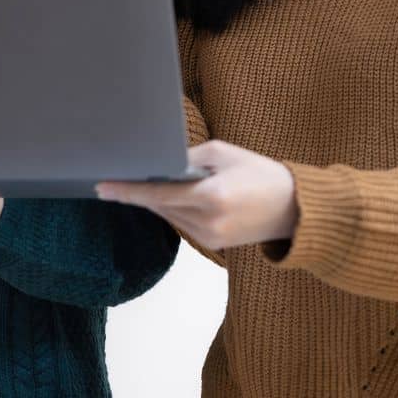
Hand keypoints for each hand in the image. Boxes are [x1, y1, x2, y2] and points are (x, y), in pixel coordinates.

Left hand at [95, 140, 298, 250]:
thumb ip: (187, 157)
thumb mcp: (222, 153)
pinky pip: (181, 224)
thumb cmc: (260, 172)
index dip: (128, 190)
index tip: (103, 186)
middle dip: (139, 190)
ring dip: (156, 199)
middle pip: (159, 205)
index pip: (158, 193)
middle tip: (118, 174)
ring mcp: (210, 237)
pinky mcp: (213, 245)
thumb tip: (157, 163)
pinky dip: (173, 209)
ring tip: (145, 180)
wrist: (294, 208)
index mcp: (212, 195)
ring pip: (168, 216)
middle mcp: (208, 221)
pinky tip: (170, 195)